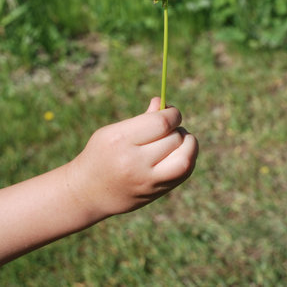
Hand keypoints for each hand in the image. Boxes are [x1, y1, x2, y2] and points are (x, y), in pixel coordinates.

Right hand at [68, 97, 198, 223]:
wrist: (87, 192)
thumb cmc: (101, 154)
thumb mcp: (112, 131)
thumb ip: (141, 119)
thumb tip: (163, 104)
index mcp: (120, 140)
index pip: (161, 122)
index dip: (173, 114)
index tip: (171, 112)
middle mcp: (134, 162)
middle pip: (173, 140)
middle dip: (177, 129)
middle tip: (170, 128)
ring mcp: (146, 181)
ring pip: (184, 160)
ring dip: (189, 145)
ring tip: (180, 139)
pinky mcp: (154, 193)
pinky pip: (183, 174)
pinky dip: (188, 159)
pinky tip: (180, 153)